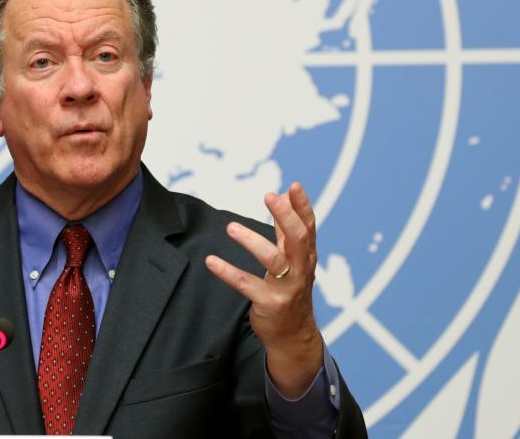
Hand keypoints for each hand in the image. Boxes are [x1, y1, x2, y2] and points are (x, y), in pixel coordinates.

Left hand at [205, 182, 324, 397]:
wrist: (293, 333)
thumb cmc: (292, 288)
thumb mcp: (293, 258)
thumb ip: (286, 228)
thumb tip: (282, 196)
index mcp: (306, 254)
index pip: (308, 226)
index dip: (302, 206)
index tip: (293, 186)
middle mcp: (301, 269)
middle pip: (297, 239)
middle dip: (285, 217)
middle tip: (269, 196)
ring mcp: (287, 287)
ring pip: (273, 261)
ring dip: (252, 242)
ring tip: (231, 228)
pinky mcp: (269, 303)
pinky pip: (246, 284)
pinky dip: (228, 272)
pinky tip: (211, 261)